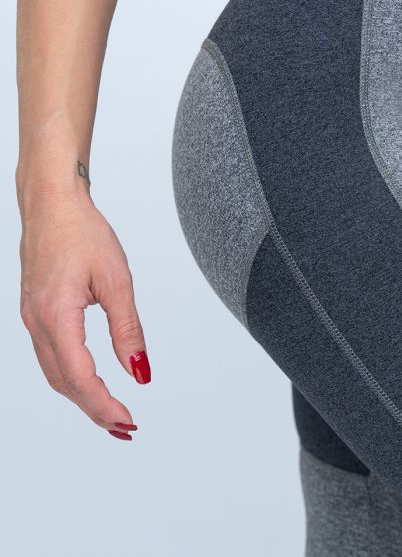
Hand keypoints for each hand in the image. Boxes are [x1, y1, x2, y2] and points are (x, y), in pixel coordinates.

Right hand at [18, 188, 149, 439]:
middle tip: (125, 427)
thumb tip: (141, 372)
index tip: (129, 421)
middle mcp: (37, 324)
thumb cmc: (82, 232)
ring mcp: (31, 319)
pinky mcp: (35, 312)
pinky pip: (51, 356)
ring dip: (83, 397)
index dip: (105, 405)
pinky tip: (90, 380)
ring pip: (55, 373)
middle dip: (95, 409)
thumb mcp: (116, 281)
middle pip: (65, 384)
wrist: (52, 204)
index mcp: (56, 317)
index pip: (81, 378)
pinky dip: (72, 377)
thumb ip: (128, 330)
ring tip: (111, 411)